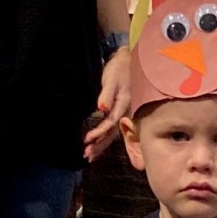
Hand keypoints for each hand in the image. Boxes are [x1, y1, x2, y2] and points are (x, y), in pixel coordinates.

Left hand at [83, 48, 130, 162]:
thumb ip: (107, 95)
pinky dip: (105, 138)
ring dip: (101, 145)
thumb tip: (101, 108)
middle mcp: (124, 113)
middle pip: (111, 134)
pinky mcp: (121, 113)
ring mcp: (124, 114)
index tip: (87, 139)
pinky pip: (113, 129)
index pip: (110, 123)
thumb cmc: (120, 69)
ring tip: (90, 156)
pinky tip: (98, 144)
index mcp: (123, 105)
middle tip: (87, 156)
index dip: (99, 132)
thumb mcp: (112, 80)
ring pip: (112, 134)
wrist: (130, 62)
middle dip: (99, 145)